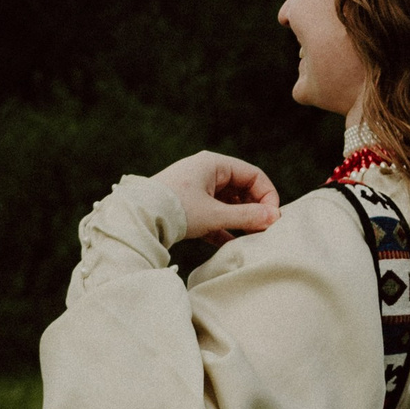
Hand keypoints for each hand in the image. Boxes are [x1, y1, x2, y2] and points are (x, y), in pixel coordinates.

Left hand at [150, 150, 280, 245]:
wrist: (136, 219)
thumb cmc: (175, 209)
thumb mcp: (214, 214)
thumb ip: (246, 216)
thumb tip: (273, 218)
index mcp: (214, 164)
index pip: (252, 175)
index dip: (266, 195)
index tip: (273, 217)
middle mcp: (206, 172)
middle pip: (241, 188)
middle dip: (254, 209)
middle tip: (264, 230)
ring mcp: (196, 189)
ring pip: (227, 203)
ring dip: (239, 219)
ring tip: (251, 238)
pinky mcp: (187, 206)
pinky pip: (213, 214)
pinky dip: (223, 227)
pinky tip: (231, 243)